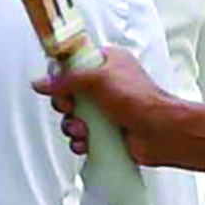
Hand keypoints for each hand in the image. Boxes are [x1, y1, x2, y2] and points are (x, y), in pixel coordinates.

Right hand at [39, 43, 174, 156]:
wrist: (161, 132)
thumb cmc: (142, 100)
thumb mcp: (99, 79)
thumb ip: (67, 79)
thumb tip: (43, 82)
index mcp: (107, 62)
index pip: (73, 62)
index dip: (62, 74)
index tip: (58, 84)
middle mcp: (105, 84)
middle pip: (68, 92)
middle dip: (66, 105)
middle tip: (72, 108)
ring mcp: (105, 109)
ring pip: (72, 117)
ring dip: (72, 126)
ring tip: (84, 129)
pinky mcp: (105, 131)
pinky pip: (81, 136)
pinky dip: (80, 141)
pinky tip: (87, 141)